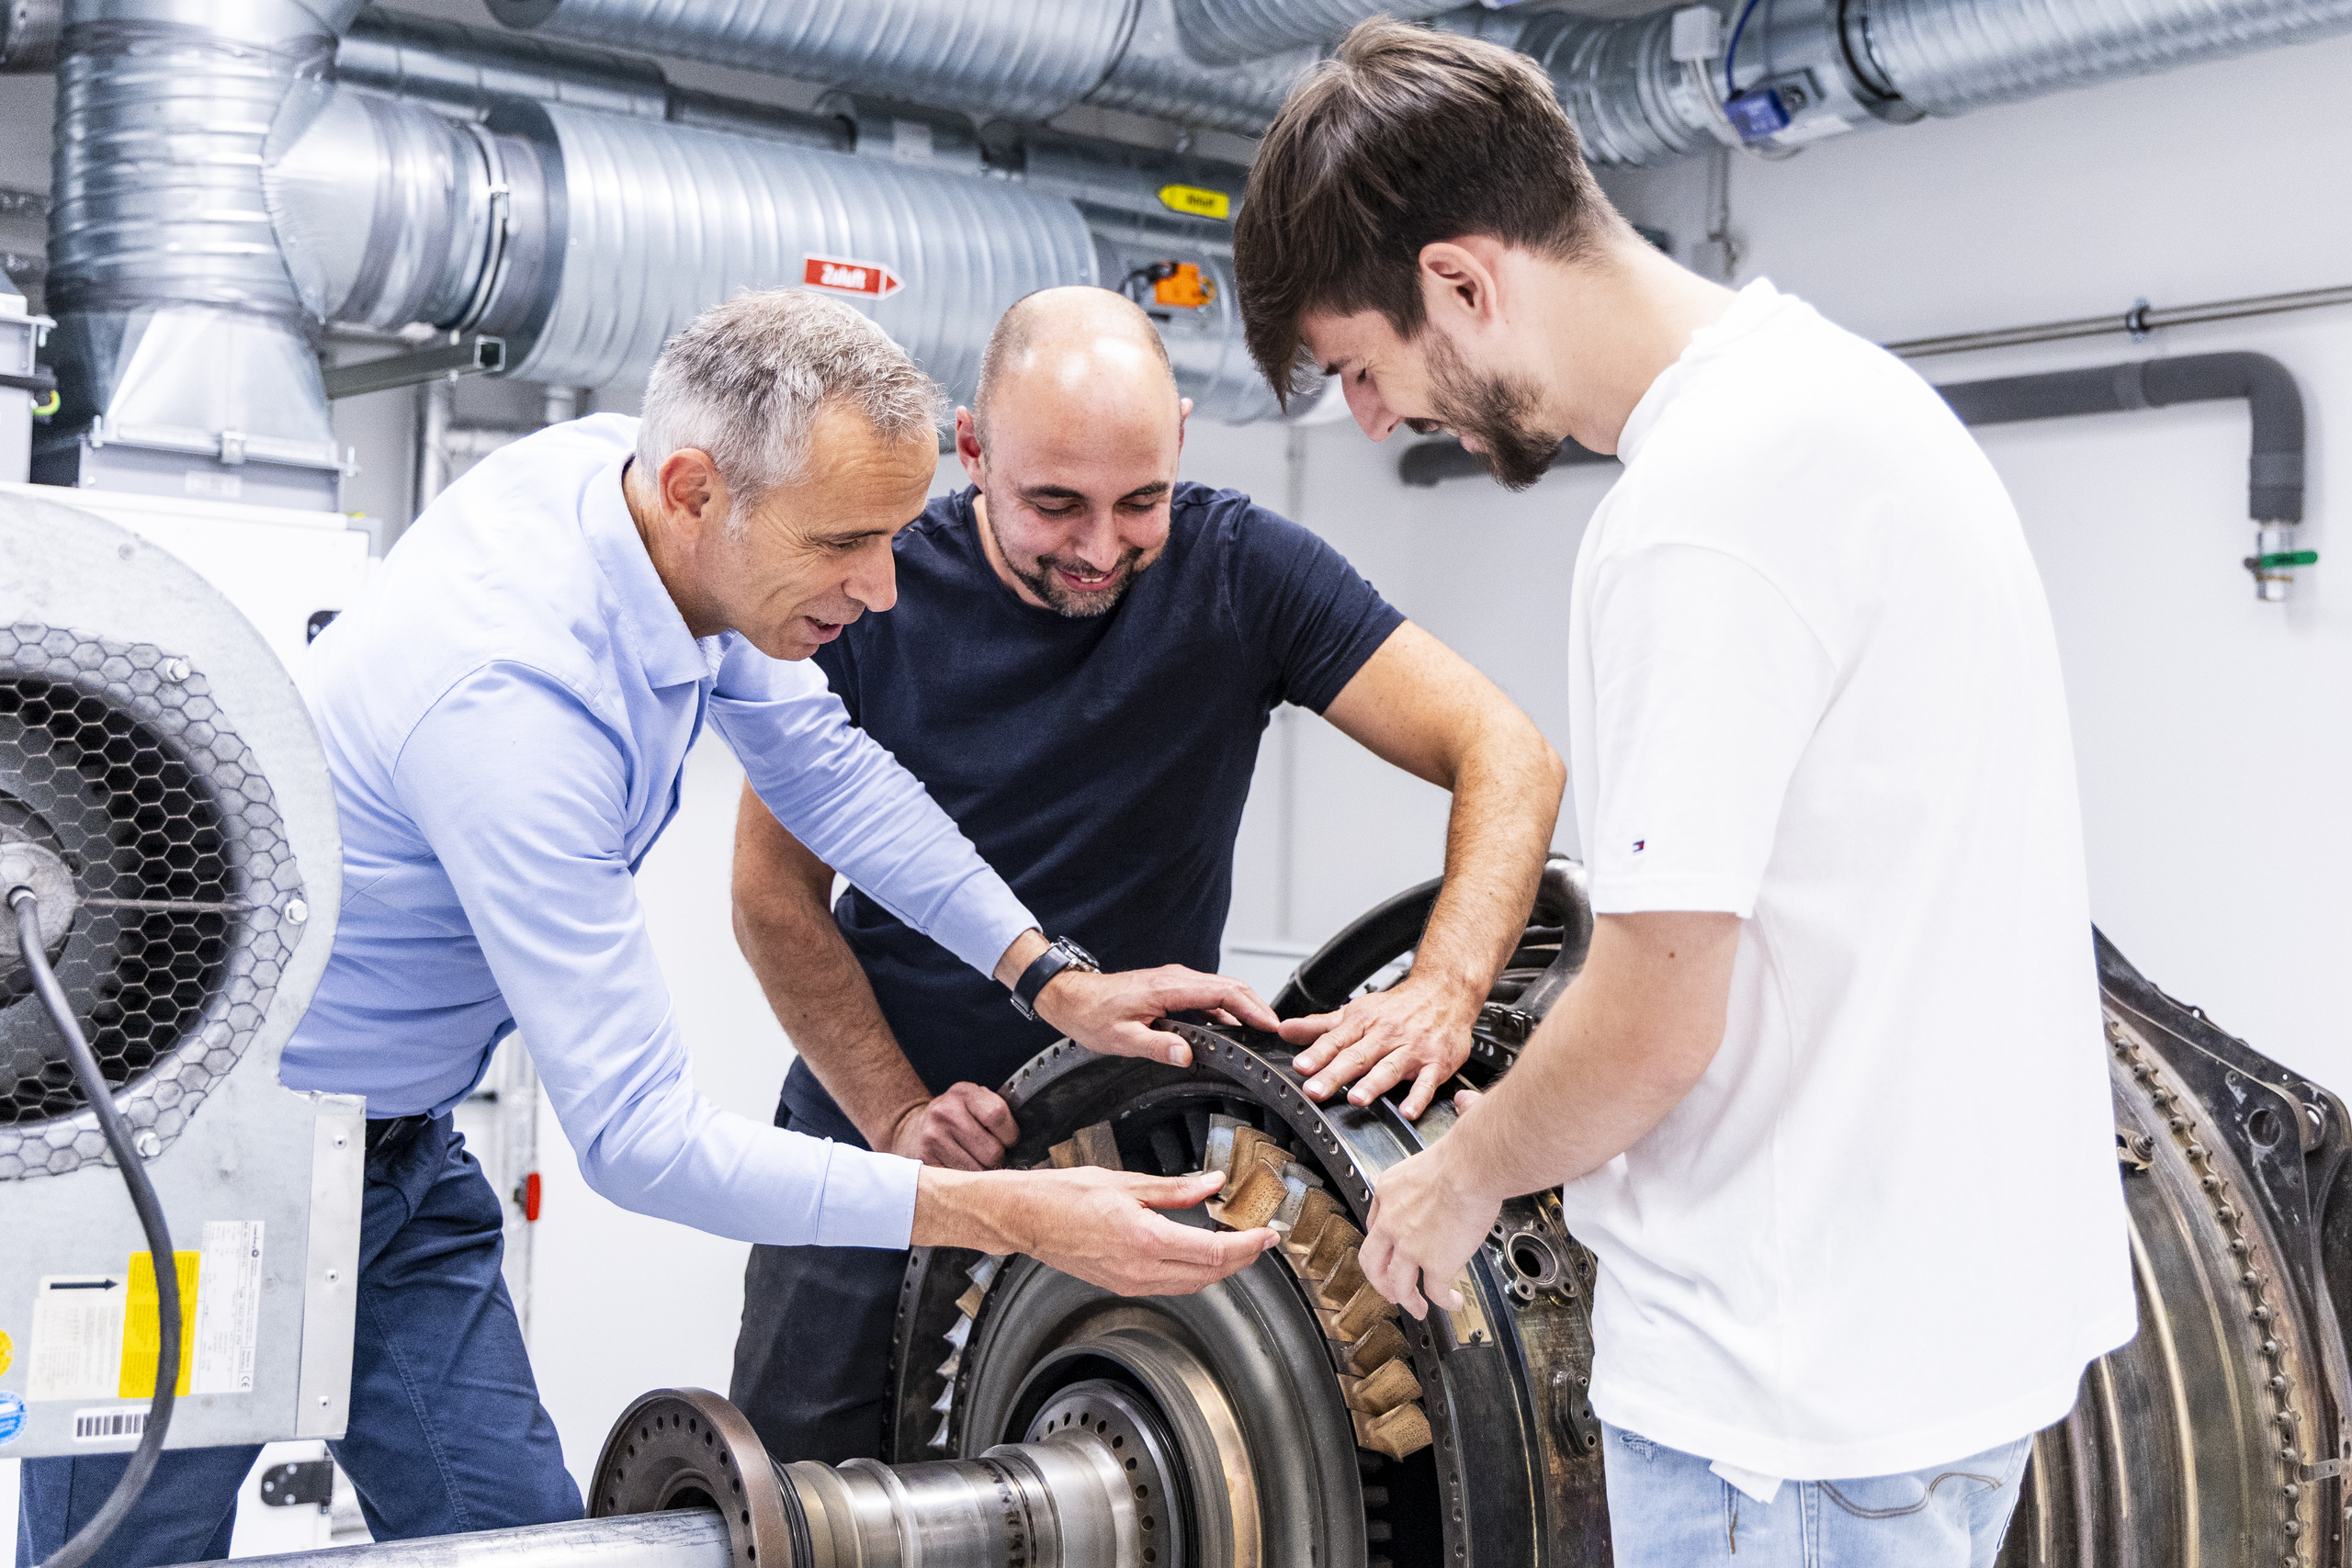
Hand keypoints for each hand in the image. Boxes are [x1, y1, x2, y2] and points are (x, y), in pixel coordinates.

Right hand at [888, 1083, 1017, 1170]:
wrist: (912, 1129)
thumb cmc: (955, 1117)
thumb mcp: (973, 1101)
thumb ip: (996, 1110)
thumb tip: (1027, 1140)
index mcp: (963, 1093)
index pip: (997, 1115)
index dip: (1010, 1134)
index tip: (1009, 1139)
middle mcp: (945, 1113)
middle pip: (992, 1151)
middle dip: (997, 1157)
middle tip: (990, 1154)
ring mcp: (933, 1138)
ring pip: (978, 1171)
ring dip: (983, 1172)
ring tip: (975, 1162)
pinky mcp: (925, 1161)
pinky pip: (960, 1182)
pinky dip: (966, 1182)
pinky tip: (961, 1170)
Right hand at [918, 1166, 1279, 1295]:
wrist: (1023, 1219)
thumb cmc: (1062, 1196)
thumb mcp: (1126, 1182)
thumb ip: (1175, 1188)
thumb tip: (1213, 1184)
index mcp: (1145, 1240)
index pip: (1214, 1252)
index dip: (1249, 1245)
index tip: (1268, 1235)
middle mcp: (1140, 1269)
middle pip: (1210, 1274)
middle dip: (1244, 1259)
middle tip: (1263, 1240)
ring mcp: (1131, 1282)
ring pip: (1193, 1284)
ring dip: (1221, 1268)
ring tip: (1240, 1245)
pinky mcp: (1122, 1284)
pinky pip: (1172, 1284)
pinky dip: (1195, 1271)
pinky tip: (1200, 1252)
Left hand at [1036, 964, 1279, 1066]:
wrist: (1073, 997)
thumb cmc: (1093, 1014)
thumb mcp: (1122, 1038)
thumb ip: (1156, 1046)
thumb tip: (1185, 1055)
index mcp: (1168, 988)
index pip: (1223, 992)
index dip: (1251, 1007)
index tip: (1270, 1023)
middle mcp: (1176, 979)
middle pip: (1230, 987)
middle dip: (1258, 1006)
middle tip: (1278, 1030)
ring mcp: (1176, 982)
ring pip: (1221, 990)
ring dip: (1245, 1007)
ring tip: (1263, 1030)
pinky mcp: (1172, 988)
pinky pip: (1208, 996)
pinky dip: (1227, 1008)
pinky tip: (1233, 1028)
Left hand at [1279, 976, 1478, 1118]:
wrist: (1445, 992)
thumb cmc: (1398, 1007)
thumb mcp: (1355, 1012)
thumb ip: (1319, 1026)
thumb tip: (1283, 1030)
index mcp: (1363, 1023)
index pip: (1336, 1040)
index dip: (1317, 1054)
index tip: (1301, 1067)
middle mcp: (1386, 1035)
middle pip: (1357, 1057)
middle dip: (1335, 1074)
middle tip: (1316, 1091)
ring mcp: (1412, 1049)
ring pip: (1389, 1068)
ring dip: (1373, 1084)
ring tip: (1356, 1099)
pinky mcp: (1436, 1063)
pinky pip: (1427, 1082)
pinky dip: (1418, 1097)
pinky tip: (1408, 1111)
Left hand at [1360, 1090, 1499, 1319]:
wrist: (1474, 1165)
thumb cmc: (1465, 1151)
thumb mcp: (1441, 1140)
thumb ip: (1451, 1127)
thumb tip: (1468, 1102)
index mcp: (1388, 1191)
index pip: (1375, 1223)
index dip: (1382, 1242)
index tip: (1391, 1251)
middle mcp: (1391, 1221)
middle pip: (1372, 1261)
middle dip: (1381, 1281)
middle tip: (1392, 1291)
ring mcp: (1409, 1246)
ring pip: (1396, 1283)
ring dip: (1407, 1300)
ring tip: (1419, 1309)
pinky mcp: (1433, 1263)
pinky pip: (1433, 1290)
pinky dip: (1441, 1301)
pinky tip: (1451, 1303)